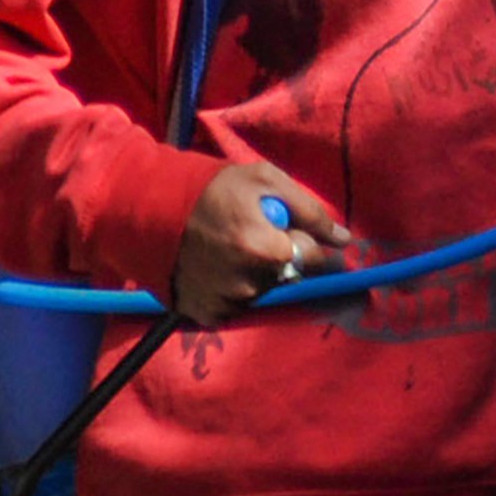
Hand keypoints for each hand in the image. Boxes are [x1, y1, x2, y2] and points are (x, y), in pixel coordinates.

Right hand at [170, 162, 350, 324]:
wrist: (152, 211)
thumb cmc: (214, 189)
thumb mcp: (265, 180)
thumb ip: (308, 210)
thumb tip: (343, 239)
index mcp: (267, 249)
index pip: (314, 259)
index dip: (313, 246)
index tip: (308, 239)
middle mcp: (250, 284)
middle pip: (288, 276)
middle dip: (282, 257)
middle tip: (259, 236)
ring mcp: (227, 303)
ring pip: (264, 291)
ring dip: (259, 273)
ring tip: (235, 248)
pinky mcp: (207, 315)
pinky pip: (237, 306)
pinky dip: (235, 289)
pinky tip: (220, 267)